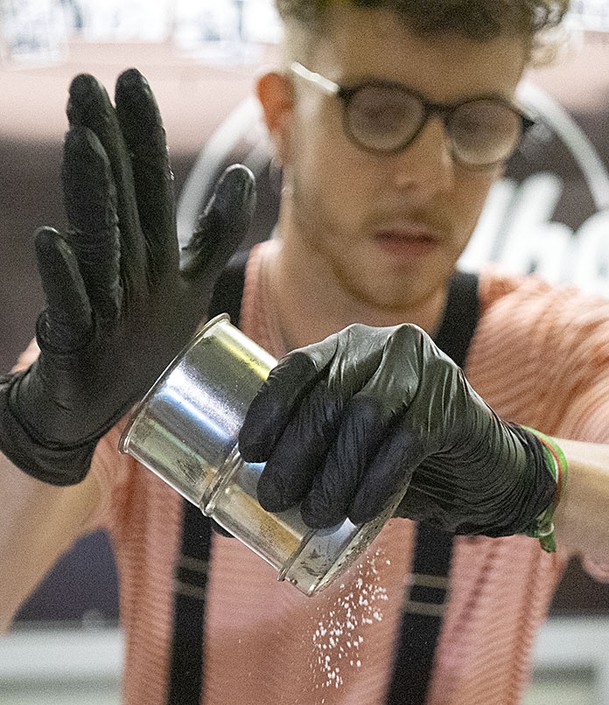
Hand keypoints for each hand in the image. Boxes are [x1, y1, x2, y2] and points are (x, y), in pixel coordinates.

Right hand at [0, 68, 254, 484]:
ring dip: (93, 197)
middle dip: (107, 145)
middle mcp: (122, 274)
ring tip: (84, 144)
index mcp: (150, 259)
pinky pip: (73, 310)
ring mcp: (97, 307)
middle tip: (87, 84)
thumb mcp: (188, 288)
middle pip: (118, 204)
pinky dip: (67, 279)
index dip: (142, 138)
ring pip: (98, 247)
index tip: (131, 81)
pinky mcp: (73, 345)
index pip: (147, 188)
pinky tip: (56, 242)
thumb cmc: (134, 345)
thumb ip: (211, 236)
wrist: (84, 410)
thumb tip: (242, 175)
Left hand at [237, 323, 556, 535]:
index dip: (269, 408)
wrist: (480, 473)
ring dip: (335, 473)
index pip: (299, 367)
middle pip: (328, 397)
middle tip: (276, 499)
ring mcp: (424, 370)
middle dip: (295, 453)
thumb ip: (309, 462)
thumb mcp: (350, 452)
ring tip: (318, 515)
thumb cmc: (402, 464)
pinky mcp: (453, 403)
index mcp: (350, 349)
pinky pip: (406, 441)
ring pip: (365, 417)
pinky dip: (377, 481)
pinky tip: (360, 511)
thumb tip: (232, 512)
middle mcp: (385, 347)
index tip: (250, 453)